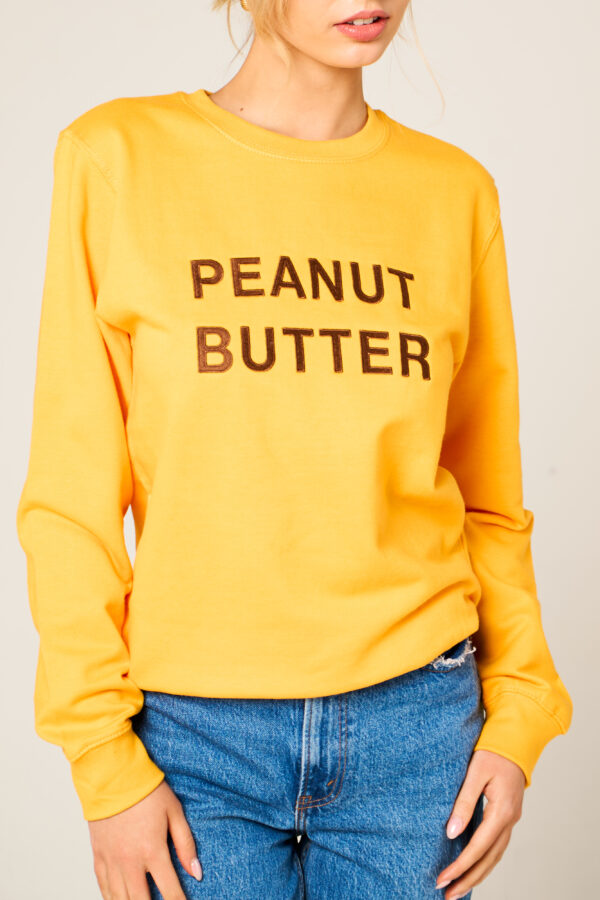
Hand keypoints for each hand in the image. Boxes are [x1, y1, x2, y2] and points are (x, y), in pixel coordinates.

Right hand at [88, 779, 202, 898]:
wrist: (112, 775)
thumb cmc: (146, 790)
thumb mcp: (174, 812)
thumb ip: (186, 844)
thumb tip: (197, 872)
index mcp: (152, 850)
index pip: (169, 891)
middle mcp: (130, 861)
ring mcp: (112, 861)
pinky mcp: (98, 856)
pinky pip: (103, 888)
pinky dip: (112, 899)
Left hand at [435, 749, 525, 898]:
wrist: (515, 739)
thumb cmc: (492, 751)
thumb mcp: (475, 773)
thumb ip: (463, 803)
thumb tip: (451, 833)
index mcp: (501, 811)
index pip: (477, 848)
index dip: (459, 866)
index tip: (442, 879)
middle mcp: (510, 820)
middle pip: (489, 860)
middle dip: (468, 879)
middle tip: (447, 895)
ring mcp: (512, 819)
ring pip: (495, 856)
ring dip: (477, 874)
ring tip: (458, 889)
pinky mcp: (508, 815)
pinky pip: (497, 846)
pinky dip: (485, 861)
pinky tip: (474, 867)